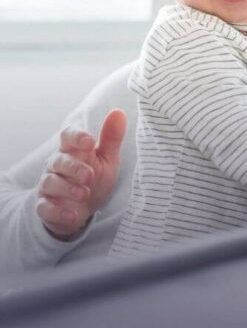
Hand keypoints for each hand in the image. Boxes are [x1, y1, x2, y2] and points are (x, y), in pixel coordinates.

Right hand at [36, 109, 127, 238]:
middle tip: (90, 176)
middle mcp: (57, 165)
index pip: (67, 136)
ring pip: (50, 182)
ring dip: (67, 188)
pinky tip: (72, 215)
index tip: (89, 141)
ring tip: (84, 193)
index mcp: (73, 151)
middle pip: (59, 160)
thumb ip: (111, 138)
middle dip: (74, 167)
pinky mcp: (45, 207)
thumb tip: (119, 112)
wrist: (82, 209)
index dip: (76, 137)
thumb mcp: (107, 158)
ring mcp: (49, 186)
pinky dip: (57, 211)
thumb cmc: (93, 178)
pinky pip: (44, 207)